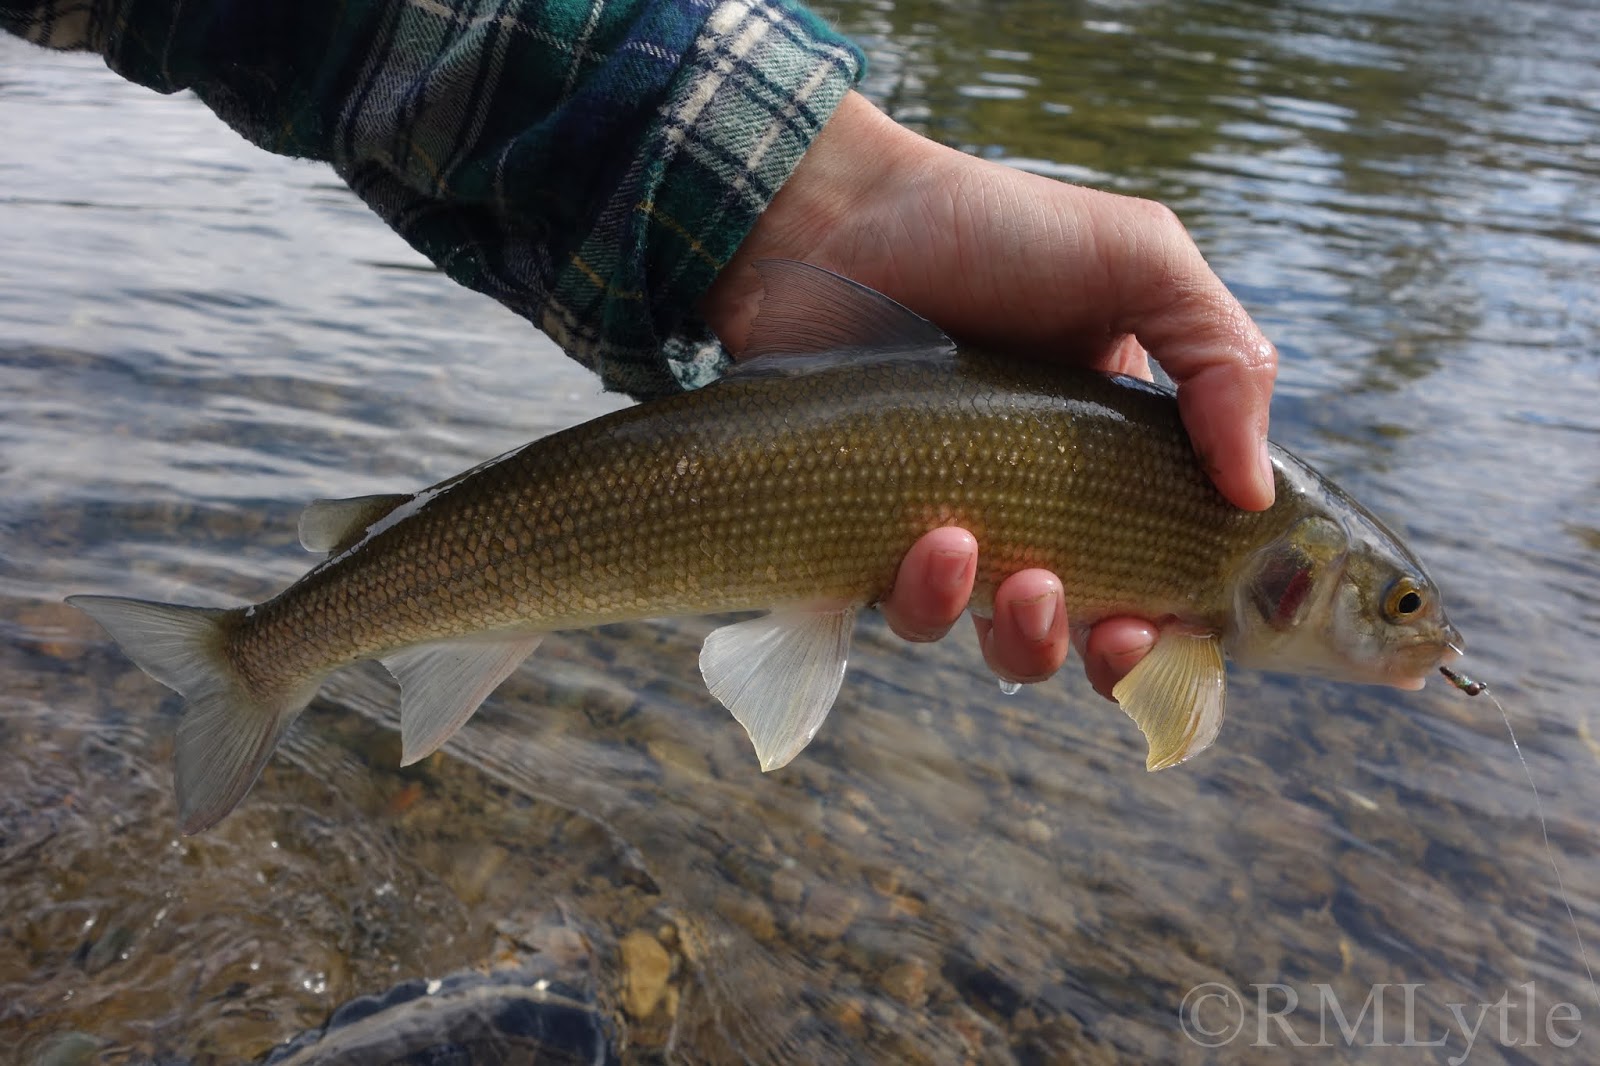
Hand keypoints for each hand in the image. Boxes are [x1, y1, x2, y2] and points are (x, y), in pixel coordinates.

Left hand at [699, 92, 1277, 693]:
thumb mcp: (1140, 263)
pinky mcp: (876, 537)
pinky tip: (937, 541)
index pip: (1173, 562)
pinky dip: (931, 597)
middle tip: (1113, 635)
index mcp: (1120, 448)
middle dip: (1111, 654)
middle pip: (1095, 626)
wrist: (837, 221)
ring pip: (1002, 636)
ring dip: (1027, 635)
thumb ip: (1223, 360)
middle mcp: (1044, 498)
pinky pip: (911, 609)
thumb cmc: (992, 231)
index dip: (1186, 618)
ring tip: (1024, 583)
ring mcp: (960, 520)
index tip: (1181, 630)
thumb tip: (1257, 492)